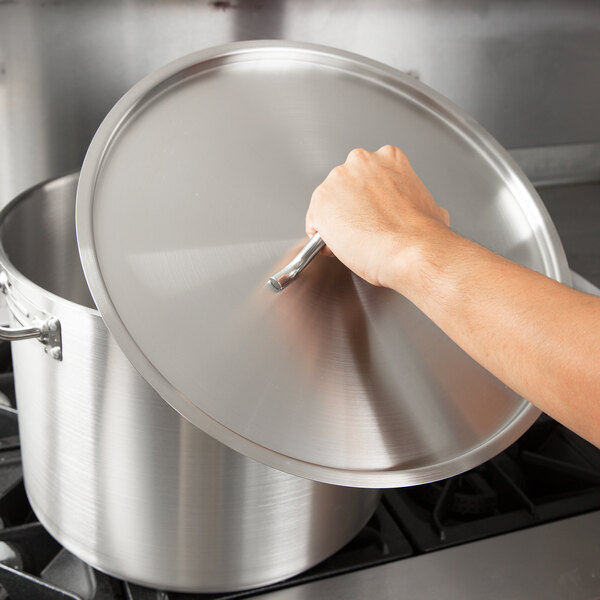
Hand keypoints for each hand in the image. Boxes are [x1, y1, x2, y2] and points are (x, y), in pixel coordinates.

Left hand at [305, 145, 449, 290]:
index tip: (373, 214)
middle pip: (345, 186)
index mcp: (389, 158)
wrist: (410, 250)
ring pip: (328, 204)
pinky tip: (340, 247)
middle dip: (350, 208)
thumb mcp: (430, 207)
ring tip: (354, 242)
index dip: (368, 200)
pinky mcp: (320, 202)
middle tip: (364, 230)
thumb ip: (415, 201)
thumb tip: (423, 212)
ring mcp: (338, 179)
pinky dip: (323, 238)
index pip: (367, 176)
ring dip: (336, 222)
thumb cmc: (421, 234)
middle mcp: (360, 161)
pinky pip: (314, 224)